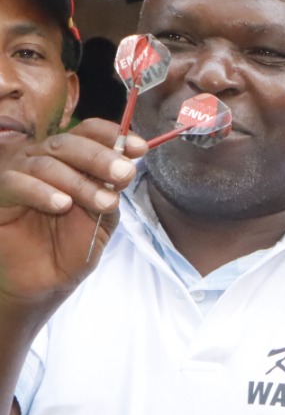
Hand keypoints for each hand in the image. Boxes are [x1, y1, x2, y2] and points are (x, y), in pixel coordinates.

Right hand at [0, 119, 143, 308]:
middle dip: (101, 157)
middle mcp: (43, 160)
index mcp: (71, 161)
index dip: (112, 136)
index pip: (87, 133)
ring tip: (104, 202)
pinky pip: (16, 183)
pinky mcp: (0, 195)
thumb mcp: (101, 219)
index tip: (140, 148)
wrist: (44, 282)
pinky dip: (42, 191)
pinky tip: (63, 204)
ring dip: (80, 182)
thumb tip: (125, 166)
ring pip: (47, 164)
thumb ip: (109, 191)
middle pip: (68, 143)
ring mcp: (19, 174)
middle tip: (125, 173)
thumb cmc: (72, 247)